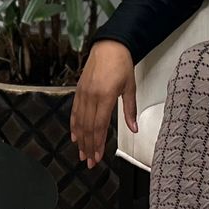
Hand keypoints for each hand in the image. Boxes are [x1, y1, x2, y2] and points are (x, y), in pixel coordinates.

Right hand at [70, 40, 137, 167]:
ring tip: (82, 153)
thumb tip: (134, 128)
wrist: (109, 46)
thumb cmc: (121, 64)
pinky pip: (75, 111)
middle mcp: (92, 95)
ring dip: (81, 139)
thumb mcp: (130, 87)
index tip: (97, 157)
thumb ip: (130, 110)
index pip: (99, 126)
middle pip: (88, 127)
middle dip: (88, 146)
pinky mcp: (79, 89)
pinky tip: (75, 135)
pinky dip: (74, 125)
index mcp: (106, 96)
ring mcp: (83, 93)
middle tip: (89, 162)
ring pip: (80, 121)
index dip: (98, 143)